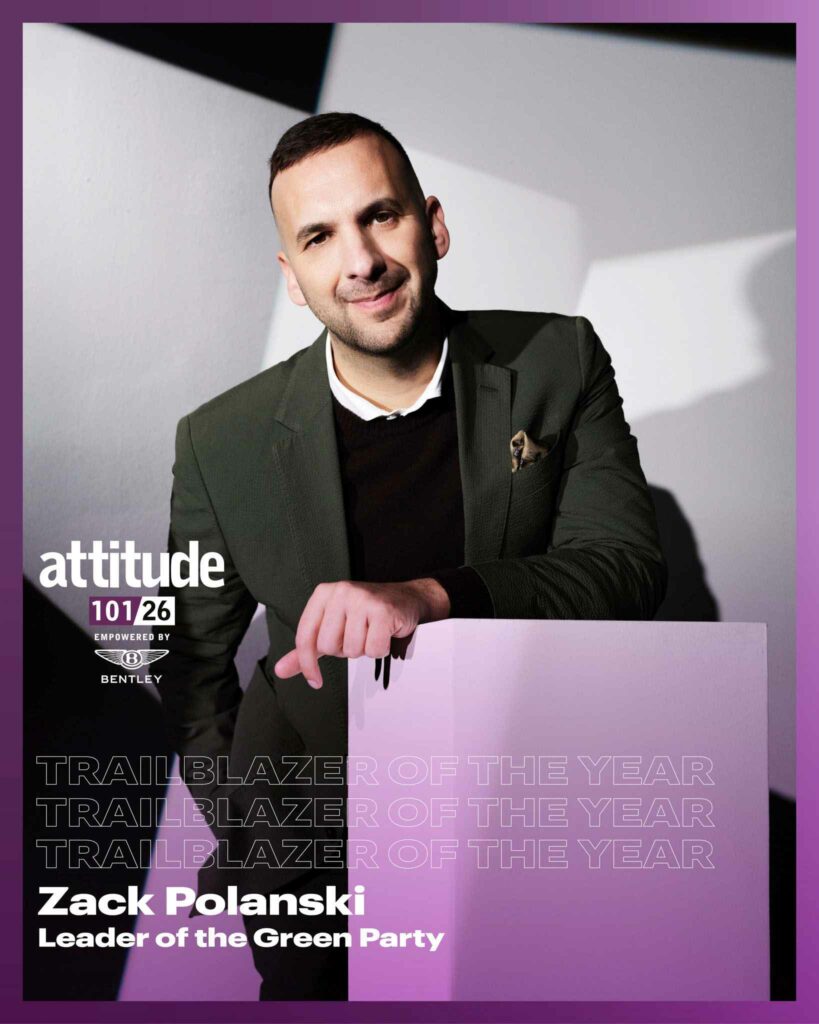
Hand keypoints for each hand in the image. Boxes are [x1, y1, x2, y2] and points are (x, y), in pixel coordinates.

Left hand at [274, 578, 449, 687]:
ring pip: (352, 650)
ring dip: (363, 650)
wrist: (406, 599)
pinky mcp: (382, 611)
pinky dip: (380, 650)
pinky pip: (372, 650)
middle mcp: (340, 592)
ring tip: (371, 633)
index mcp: (323, 594)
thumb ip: (306, 649)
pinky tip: (384, 634)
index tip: (315, 680)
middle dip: (344, 650)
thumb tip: (280, 670)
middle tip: (357, 636)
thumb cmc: (365, 616)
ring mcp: (362, 600)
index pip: (305, 636)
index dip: (307, 663)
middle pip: (329, 646)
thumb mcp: (332, 627)